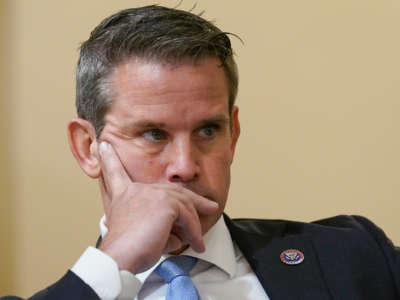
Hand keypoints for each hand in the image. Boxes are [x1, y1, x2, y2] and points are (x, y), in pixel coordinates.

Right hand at [97, 141, 217, 273]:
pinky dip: (194, 233)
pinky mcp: (166, 203)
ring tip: (198, 243)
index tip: (104, 145)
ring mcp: (153, 193)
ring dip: (194, 227)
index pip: (116, 172)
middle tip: (210, 206)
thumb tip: (178, 236)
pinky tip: (196, 245)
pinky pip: (189, 217)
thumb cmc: (128, 251)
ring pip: (185, 206)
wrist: (121, 257)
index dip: (109, 159)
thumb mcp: (140, 234)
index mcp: (126, 195)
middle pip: (174, 192)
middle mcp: (138, 190)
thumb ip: (157, 227)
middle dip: (195, 201)